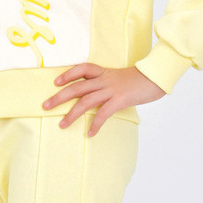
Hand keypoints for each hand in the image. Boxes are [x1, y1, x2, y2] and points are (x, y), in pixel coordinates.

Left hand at [41, 63, 166, 136]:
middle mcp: (105, 80)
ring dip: (72, 114)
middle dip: (60, 97)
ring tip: (62, 124)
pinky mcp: (120, 99)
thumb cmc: (140, 80)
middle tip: (45, 106)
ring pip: (86, 101)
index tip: (56, 82)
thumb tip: (98, 95)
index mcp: (104, 73)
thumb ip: (108, 84)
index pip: (82, 68)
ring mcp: (112, 89)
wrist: (157, 77)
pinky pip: (103, 113)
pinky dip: (95, 124)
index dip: (68, 74)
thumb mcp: (120, 78)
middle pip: (77, 87)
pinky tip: (90, 133)